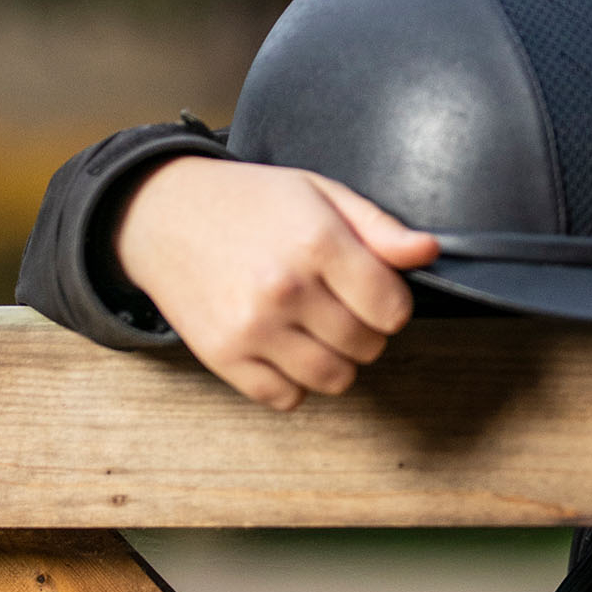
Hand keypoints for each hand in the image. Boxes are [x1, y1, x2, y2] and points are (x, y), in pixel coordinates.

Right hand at [114, 156, 437, 410]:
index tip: (373, 291)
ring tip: (315, 328)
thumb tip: (428, 251)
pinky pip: (286, 398)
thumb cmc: (248, 201)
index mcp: (316, 242)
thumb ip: (378, 227)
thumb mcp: (319, 192)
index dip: (391, 303)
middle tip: (339, 305)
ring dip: (336, 360)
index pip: (393, 309)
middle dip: (365, 329)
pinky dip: (294, 381)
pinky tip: (284, 346)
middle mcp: (285, 289)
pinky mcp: (223, 357)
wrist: (163, 216)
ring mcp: (251, 328)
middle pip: (367, 345)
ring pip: (334, 379)